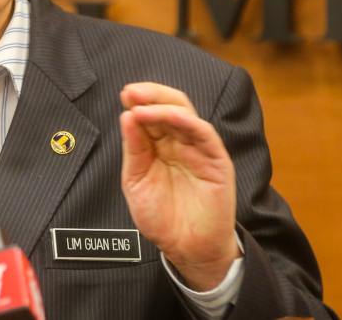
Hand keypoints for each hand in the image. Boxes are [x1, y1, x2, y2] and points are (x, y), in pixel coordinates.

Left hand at [119, 82, 238, 290]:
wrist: (186, 249)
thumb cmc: (162, 217)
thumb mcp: (137, 181)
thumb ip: (134, 149)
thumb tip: (127, 116)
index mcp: (161, 145)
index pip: (151, 114)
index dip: (138, 101)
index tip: (124, 94)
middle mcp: (181, 143)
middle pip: (170, 106)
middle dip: (150, 95)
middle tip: (131, 93)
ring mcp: (199, 149)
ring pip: (186, 114)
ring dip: (163, 105)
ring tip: (140, 105)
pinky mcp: (217, 161)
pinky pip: (204, 133)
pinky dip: (186, 121)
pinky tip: (169, 117)